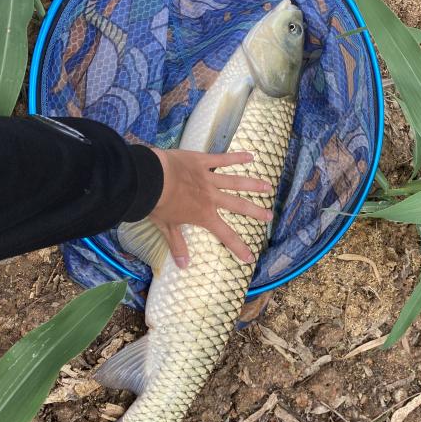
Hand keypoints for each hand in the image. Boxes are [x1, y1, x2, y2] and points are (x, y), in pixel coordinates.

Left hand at [149, 148, 272, 268]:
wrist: (151, 180)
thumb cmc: (158, 205)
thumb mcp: (167, 228)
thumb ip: (177, 245)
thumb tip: (183, 266)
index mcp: (204, 215)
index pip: (225, 235)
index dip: (239, 247)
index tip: (251, 257)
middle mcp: (212, 198)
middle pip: (238, 205)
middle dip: (255, 212)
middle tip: (270, 216)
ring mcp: (209, 178)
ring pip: (236, 182)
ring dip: (253, 184)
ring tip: (268, 186)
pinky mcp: (202, 162)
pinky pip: (222, 159)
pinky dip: (236, 157)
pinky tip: (250, 156)